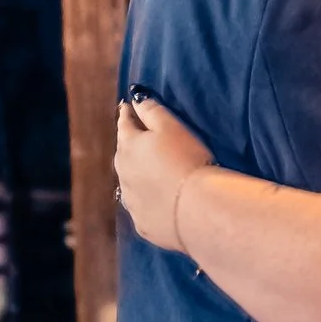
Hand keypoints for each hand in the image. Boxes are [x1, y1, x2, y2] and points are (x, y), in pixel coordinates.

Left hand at [115, 89, 213, 250]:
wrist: (197, 209)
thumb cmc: (187, 160)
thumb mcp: (172, 127)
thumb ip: (152, 110)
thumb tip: (136, 97)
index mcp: (129, 146)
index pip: (125, 124)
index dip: (127, 114)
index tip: (126, 107)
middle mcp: (123, 174)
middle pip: (123, 154)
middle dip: (129, 145)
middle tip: (136, 139)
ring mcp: (131, 202)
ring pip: (129, 183)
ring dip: (136, 175)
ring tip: (147, 172)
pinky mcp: (143, 224)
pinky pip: (143, 208)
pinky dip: (148, 201)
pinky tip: (157, 202)